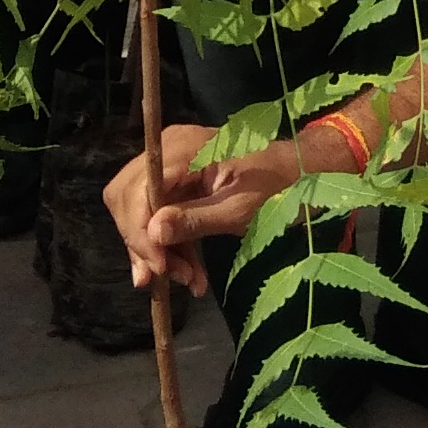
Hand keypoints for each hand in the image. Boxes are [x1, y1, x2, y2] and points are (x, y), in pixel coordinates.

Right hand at [107, 118, 318, 294]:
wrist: (298, 175)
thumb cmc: (277, 185)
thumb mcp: (239, 209)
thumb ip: (195, 220)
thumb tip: (152, 232)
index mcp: (183, 147)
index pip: (137, 188)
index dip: (139, 230)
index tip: (158, 267)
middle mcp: (168, 151)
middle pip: (128, 200)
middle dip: (144, 244)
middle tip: (168, 277)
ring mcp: (171, 167)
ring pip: (141, 214)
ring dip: (160, 252)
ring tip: (189, 280)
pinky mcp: (177, 186)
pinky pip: (160, 219)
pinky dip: (173, 248)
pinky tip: (192, 274)